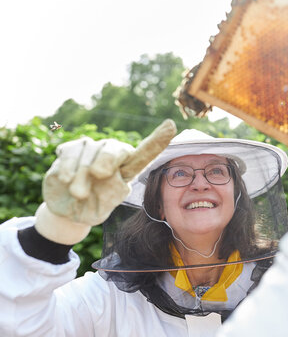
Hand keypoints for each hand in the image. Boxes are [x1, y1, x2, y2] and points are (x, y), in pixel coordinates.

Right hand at [35, 119, 176, 243]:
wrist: (67, 212)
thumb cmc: (92, 208)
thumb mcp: (104, 208)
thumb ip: (111, 194)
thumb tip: (116, 177)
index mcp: (128, 169)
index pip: (145, 154)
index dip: (157, 140)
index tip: (171, 126)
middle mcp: (113, 155)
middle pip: (115, 148)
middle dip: (107, 159)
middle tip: (100, 175)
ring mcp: (93, 150)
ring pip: (90, 149)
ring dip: (81, 174)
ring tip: (79, 194)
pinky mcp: (71, 149)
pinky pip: (71, 150)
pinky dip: (67, 166)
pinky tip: (65, 180)